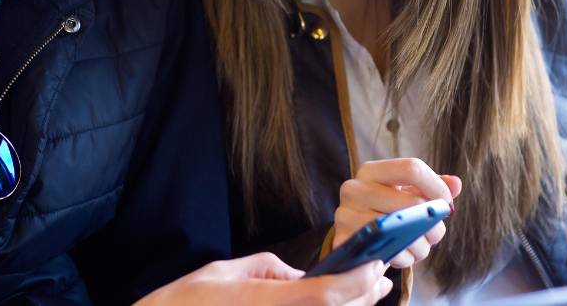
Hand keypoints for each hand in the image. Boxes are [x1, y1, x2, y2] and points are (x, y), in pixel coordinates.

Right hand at [135, 252, 391, 305]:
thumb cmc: (189, 302)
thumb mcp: (229, 271)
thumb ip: (271, 270)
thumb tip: (300, 276)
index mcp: (271, 304)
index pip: (328, 295)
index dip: (357, 280)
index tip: (374, 264)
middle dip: (364, 295)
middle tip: (377, 276)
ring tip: (366, 293)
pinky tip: (337, 304)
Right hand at [332, 158, 462, 268]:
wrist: (355, 239)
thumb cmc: (385, 212)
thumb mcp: (405, 194)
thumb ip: (431, 186)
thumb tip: (456, 184)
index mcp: (371, 171)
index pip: (412, 168)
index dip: (437, 187)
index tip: (446, 205)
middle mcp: (354, 188)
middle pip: (410, 203)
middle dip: (432, 223)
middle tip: (437, 233)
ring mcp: (346, 215)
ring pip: (399, 229)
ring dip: (420, 243)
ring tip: (422, 246)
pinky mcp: (345, 241)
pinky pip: (387, 251)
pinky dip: (404, 257)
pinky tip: (405, 254)